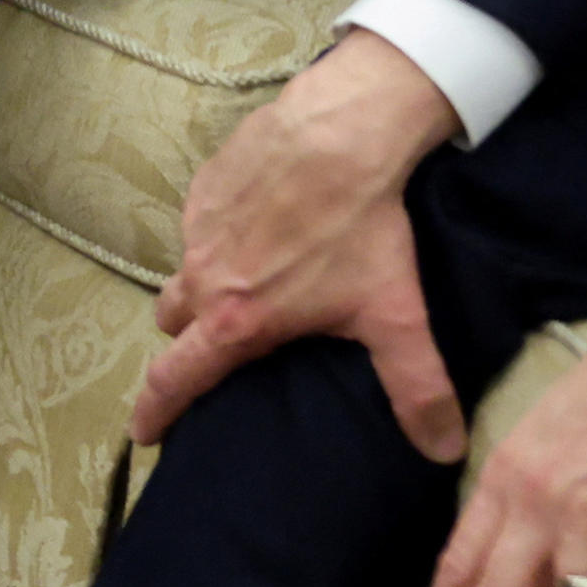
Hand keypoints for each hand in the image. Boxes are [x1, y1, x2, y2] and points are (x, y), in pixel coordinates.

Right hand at [132, 28, 462, 453]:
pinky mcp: (203, 188)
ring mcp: (196, 229)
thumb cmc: (360, 229)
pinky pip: (199, 228)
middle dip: (189, 340)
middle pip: (172, 323)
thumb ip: (418, 389)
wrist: (336, 135)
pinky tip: (266, 228)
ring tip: (253, 281)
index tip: (142, 436)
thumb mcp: (395, 315)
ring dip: (204, 287)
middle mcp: (201, 277)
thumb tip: (444, 451)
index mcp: (235, 321)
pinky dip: (221, 239)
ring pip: (183, 272)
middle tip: (225, 343)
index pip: (175, 378)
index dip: (154, 412)